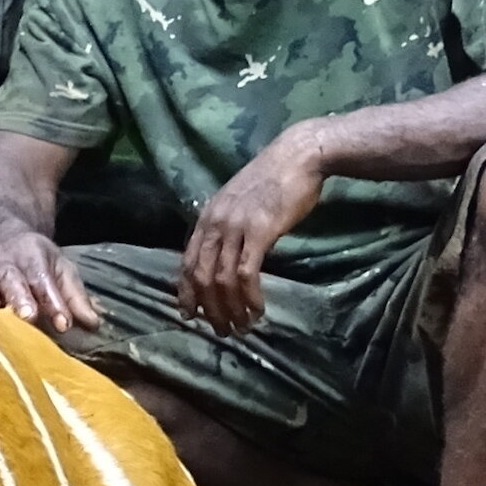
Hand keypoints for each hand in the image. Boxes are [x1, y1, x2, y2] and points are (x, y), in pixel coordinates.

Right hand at [0, 226, 98, 332]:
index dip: (54, 302)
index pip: (46, 281)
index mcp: (34, 257)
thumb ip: (75, 296)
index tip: (63, 324)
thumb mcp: (59, 268)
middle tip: (29, 316)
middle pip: (14, 280)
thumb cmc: (33, 260)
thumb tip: (93, 324)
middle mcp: (7, 262)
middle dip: (20, 297)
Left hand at [179, 123, 335, 335]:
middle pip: (200, 276)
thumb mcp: (241, 203)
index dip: (186, 293)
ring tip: (241, 326)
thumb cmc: (275, 179)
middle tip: (222, 330)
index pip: (186, 262)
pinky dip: (249, 297)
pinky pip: (245, 273)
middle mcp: (215, 223)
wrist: (298, 156)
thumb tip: (228, 257)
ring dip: (230, 309)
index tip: (191, 316)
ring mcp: (235, 227)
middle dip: (209, 309)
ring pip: (221, 280)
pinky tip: (257, 309)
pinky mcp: (259, 231)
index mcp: (207, 217)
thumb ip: (230, 227)